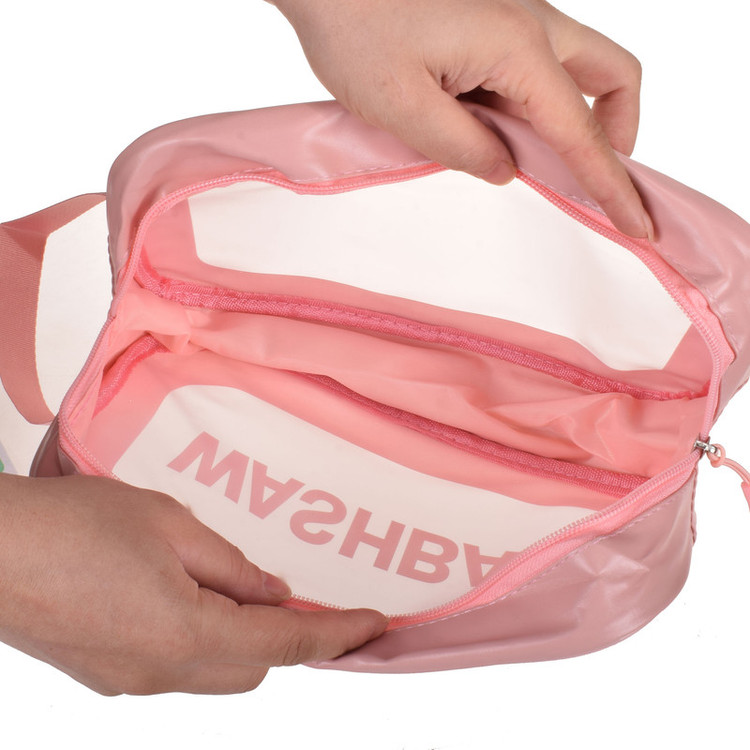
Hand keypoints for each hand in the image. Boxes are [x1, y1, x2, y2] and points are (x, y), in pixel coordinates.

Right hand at [0, 473, 385, 694]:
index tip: (374, 625)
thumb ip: (230, 566)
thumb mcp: (170, 525)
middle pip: (251, 669)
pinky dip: (200, 637)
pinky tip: (187, 593)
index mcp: (186, 636)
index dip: (336, 636)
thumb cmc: (73, 526)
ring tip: (236, 584)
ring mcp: (127, 680)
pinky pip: (174, 664)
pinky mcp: (104, 673)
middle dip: (284, 635)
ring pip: (213, 670)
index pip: (285, 645)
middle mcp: (159, 673)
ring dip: (240, 636)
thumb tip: (273, 593)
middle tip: (293, 589)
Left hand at [274, 0, 652, 238]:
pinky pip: (542, 66)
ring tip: (535, 163)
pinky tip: (499, 132)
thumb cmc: (353, 29)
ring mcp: (516, 17)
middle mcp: (531, 25)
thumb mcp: (403, 107)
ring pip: (582, 69)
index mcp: (517, 47)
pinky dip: (541, 106)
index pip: (582, 131)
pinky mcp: (495, 23)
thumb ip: (463, 147)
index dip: (612, 185)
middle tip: (590, 183)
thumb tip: (509, 171)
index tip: (638, 225)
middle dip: (616, 137)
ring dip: (579, 120)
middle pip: (613, 77)